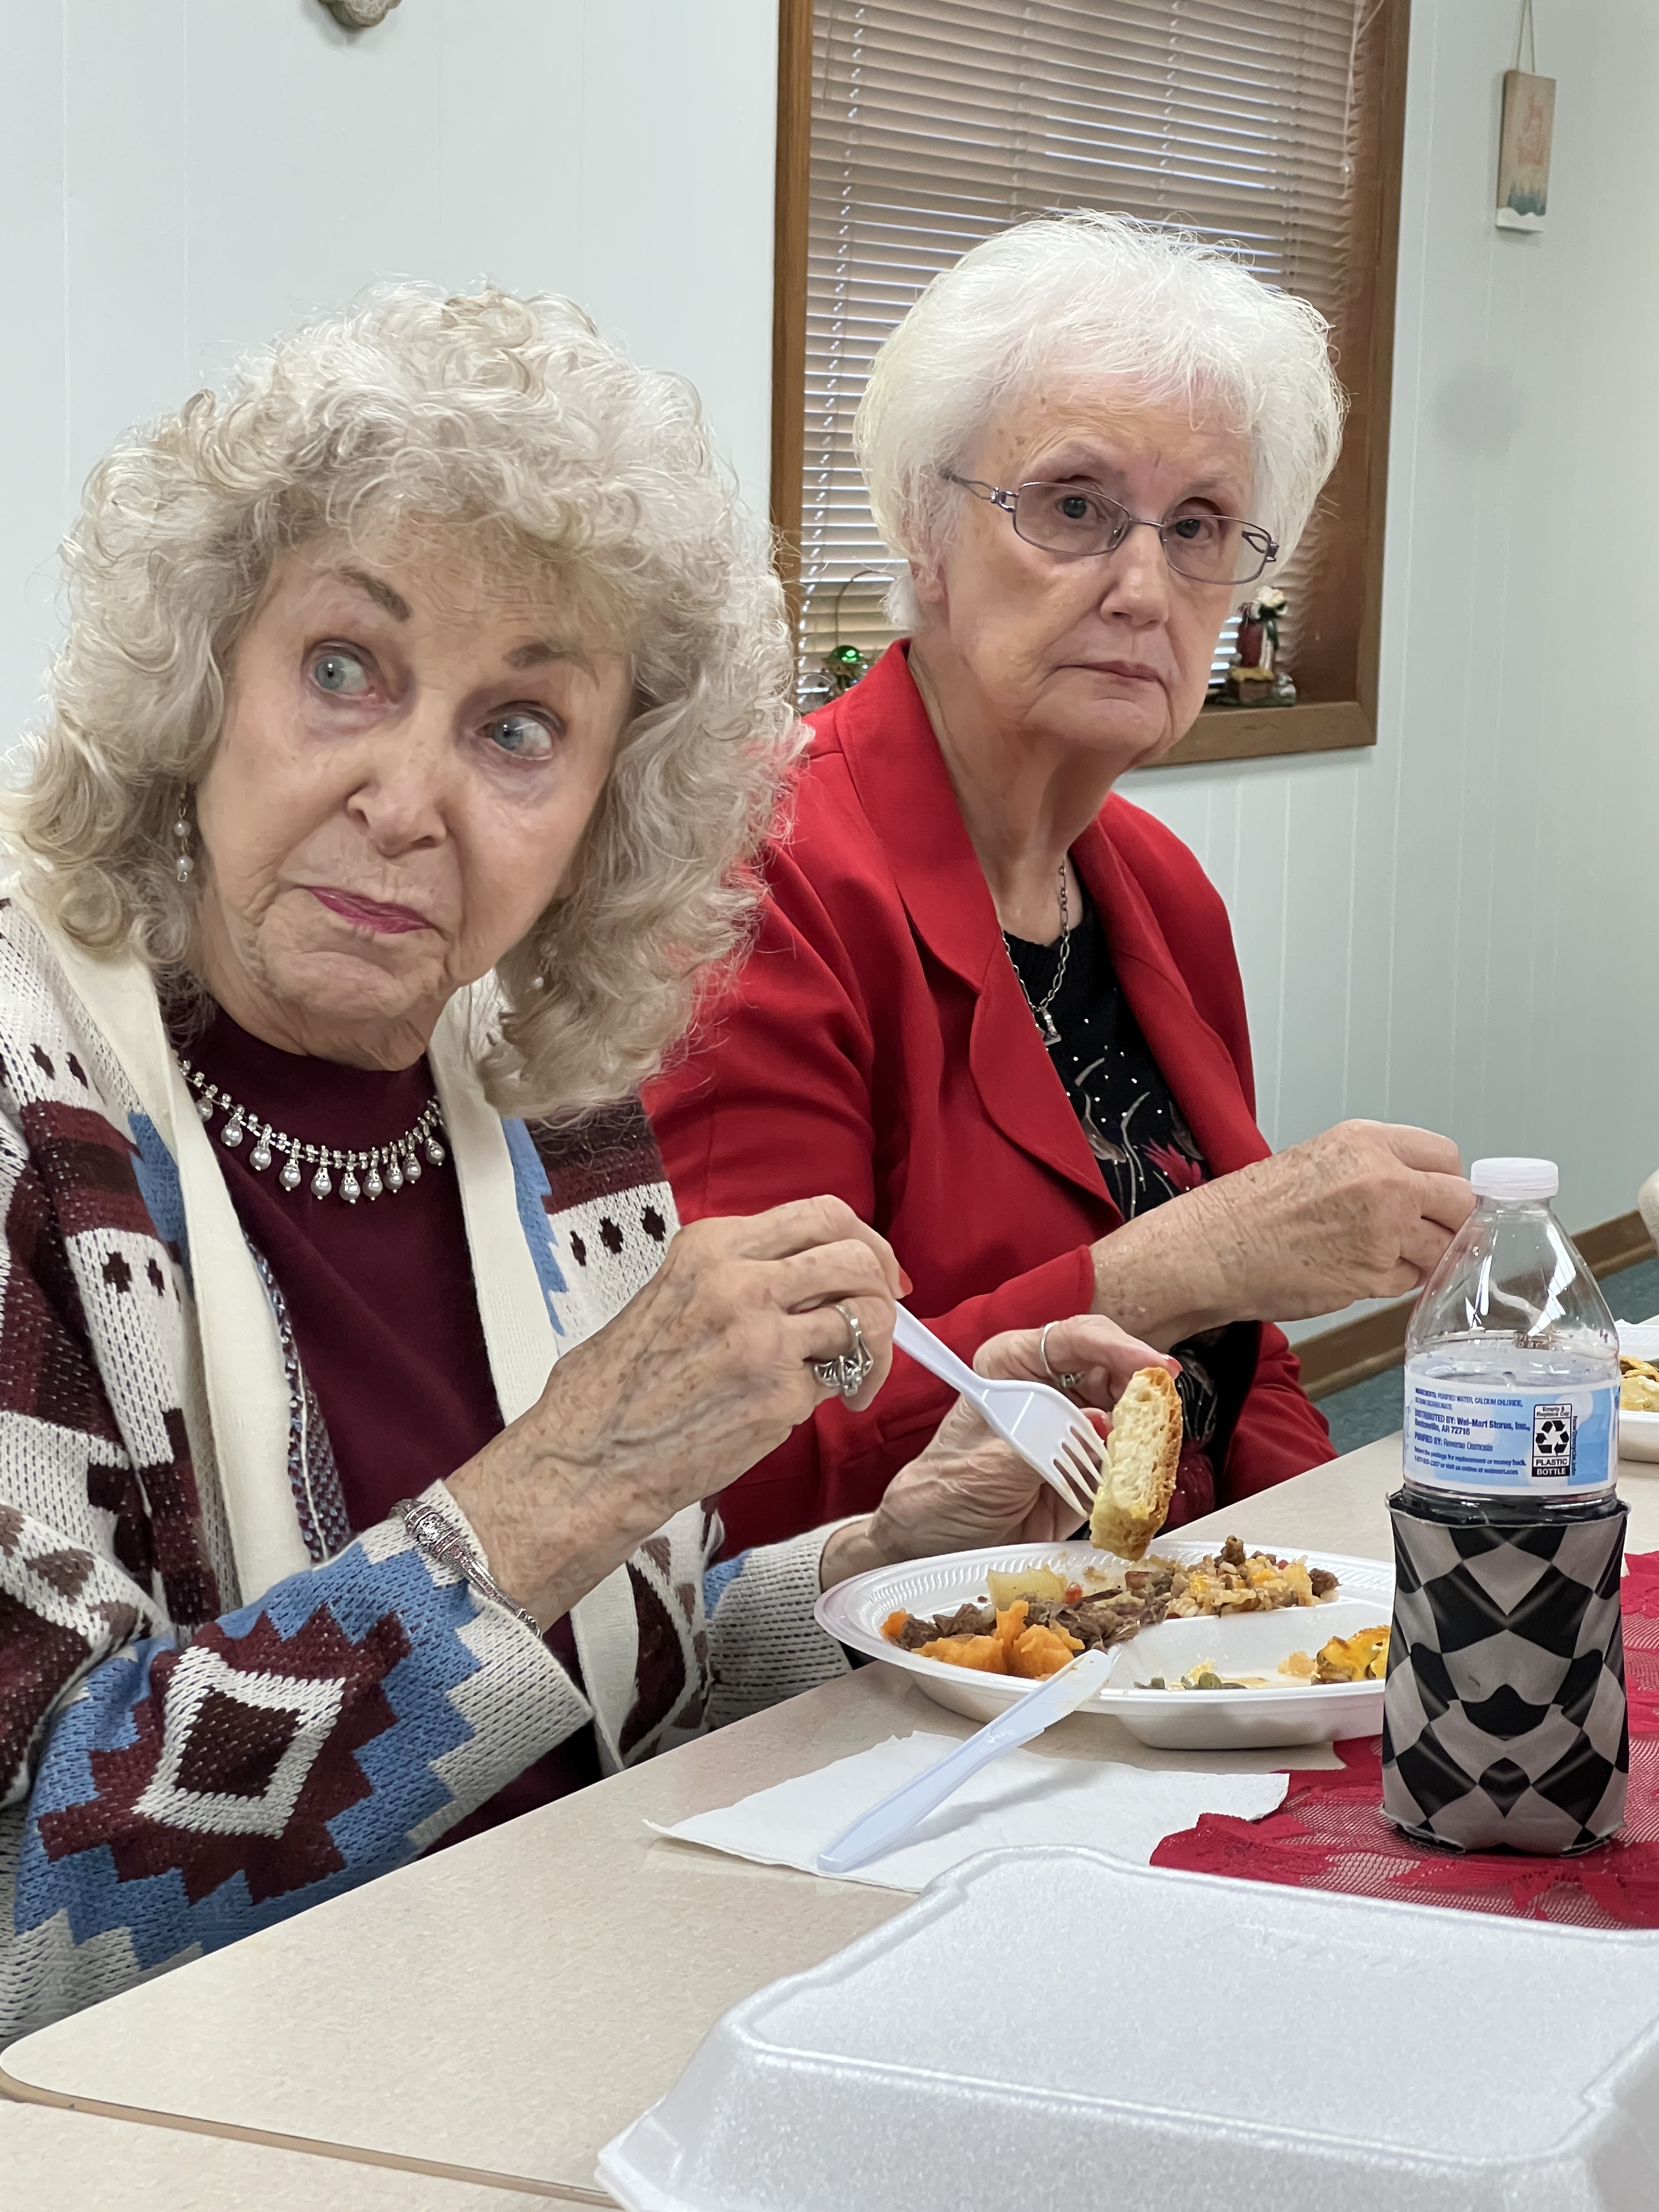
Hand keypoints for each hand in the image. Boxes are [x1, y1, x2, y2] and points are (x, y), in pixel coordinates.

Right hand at [448, 1196, 901, 1625]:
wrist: (589, 1458)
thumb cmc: (618, 1387)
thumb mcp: (671, 1293)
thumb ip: (736, 1275)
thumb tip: (806, 1276)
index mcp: (712, 1246)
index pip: (820, 1214)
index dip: (863, 1241)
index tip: (873, 1269)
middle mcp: (739, 1279)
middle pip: (855, 1255)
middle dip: (884, 1285)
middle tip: (883, 1315)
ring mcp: (762, 1336)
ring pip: (864, 1315)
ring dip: (876, 1346)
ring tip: (856, 1373)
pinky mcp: (778, 1394)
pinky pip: (841, 1378)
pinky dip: (845, 1391)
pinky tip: (821, 1406)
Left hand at [819, 1314, 1176, 1585]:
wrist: (935, 1548)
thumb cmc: (944, 1495)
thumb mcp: (984, 1468)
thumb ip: (1040, 1443)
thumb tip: (1097, 1422)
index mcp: (1013, 1366)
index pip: (1075, 1339)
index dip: (1119, 1348)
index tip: (1154, 1368)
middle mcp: (1048, 1388)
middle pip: (1115, 1372)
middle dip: (1143, 1393)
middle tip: (1163, 1420)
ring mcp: (1073, 1428)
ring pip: (1130, 1415)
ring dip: (1148, 1434)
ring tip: (1153, 1457)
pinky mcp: (1088, 1469)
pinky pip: (1129, 1461)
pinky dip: (1142, 1471)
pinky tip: (1145, 1483)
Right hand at [1089, 1120, 1473, 1342]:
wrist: (1210, 1250)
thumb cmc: (1249, 1209)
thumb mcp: (1320, 1160)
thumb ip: (1377, 1169)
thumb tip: (1427, 1195)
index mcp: (1367, 1141)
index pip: (1447, 1158)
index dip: (1444, 1185)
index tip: (1436, 1201)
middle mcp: (1383, 1180)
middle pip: (1460, 1203)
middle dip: (1447, 1224)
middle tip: (1421, 1236)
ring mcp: (1384, 1230)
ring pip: (1441, 1249)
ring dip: (1419, 1258)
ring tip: (1371, 1256)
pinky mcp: (1374, 1275)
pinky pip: (1409, 1281)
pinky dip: (1390, 1283)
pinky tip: (1351, 1272)